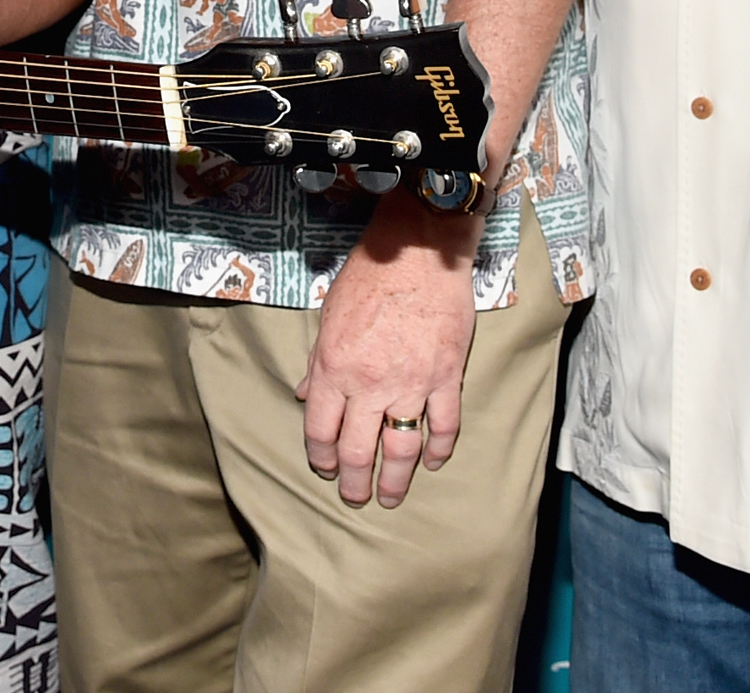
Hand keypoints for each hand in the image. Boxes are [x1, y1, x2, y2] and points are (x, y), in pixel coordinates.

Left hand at [295, 195, 478, 505]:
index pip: (321, 429)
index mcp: (334, 367)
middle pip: (359, 449)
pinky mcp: (445, 376)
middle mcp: (369, 383)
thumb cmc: (368, 277)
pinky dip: (439, 450)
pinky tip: (433, 463)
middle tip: (356, 498)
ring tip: (391, 497)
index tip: (325, 469)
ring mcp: (411, 383)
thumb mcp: (328, 316)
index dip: (321, 456)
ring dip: (396, 480)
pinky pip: (444, 425)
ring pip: (402, 449)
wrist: (418, 251)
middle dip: (355, 481)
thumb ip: (318, 363)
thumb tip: (303, 395)